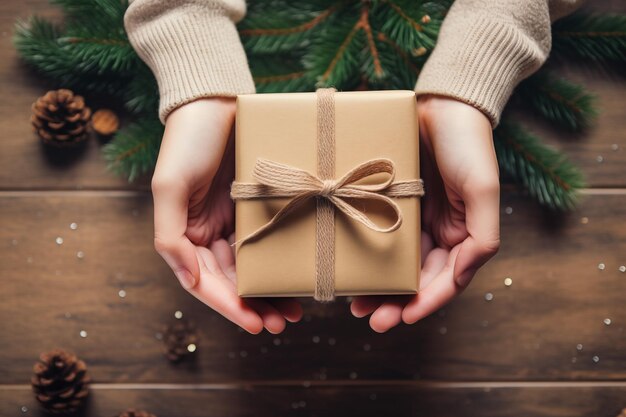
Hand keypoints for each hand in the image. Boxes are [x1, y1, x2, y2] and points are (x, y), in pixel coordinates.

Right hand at [152, 98, 302, 333]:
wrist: (217, 100)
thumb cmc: (187, 140)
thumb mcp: (169, 186)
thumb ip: (170, 237)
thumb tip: (188, 279)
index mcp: (185, 234)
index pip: (205, 282)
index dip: (228, 306)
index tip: (255, 324)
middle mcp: (209, 232)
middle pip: (231, 281)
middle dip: (253, 305)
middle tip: (281, 323)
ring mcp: (234, 220)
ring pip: (252, 267)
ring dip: (269, 290)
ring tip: (292, 310)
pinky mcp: (256, 205)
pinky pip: (268, 240)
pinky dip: (278, 260)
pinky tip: (295, 273)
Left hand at [350, 96, 500, 331]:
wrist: (441, 102)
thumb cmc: (467, 144)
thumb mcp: (483, 189)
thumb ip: (481, 236)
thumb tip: (460, 277)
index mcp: (462, 235)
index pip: (446, 281)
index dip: (426, 303)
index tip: (402, 318)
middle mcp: (437, 232)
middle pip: (417, 279)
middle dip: (397, 303)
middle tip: (371, 320)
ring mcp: (413, 219)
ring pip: (395, 263)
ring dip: (379, 286)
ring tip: (356, 304)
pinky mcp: (391, 202)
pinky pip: (378, 234)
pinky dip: (368, 254)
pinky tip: (352, 267)